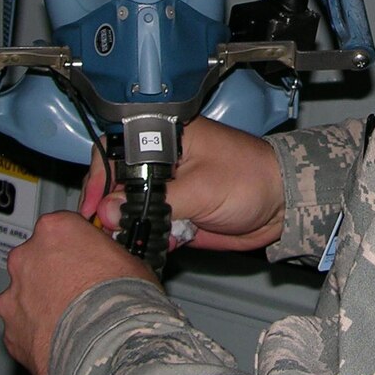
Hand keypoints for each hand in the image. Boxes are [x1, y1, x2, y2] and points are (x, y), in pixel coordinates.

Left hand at [0, 210, 155, 374]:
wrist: (107, 348)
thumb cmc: (121, 303)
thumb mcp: (130, 262)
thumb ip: (107, 256)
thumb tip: (110, 263)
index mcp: (55, 230)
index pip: (61, 228)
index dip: (75, 245)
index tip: (85, 258)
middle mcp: (26, 257)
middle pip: (36, 259)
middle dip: (52, 274)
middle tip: (79, 292)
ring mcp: (14, 294)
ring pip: (25, 294)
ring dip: (41, 304)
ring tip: (70, 322)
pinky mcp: (9, 329)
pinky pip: (22, 326)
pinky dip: (36, 332)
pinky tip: (60, 341)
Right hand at [81, 116, 285, 252]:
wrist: (282, 206)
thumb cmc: (253, 178)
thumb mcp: (202, 188)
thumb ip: (155, 201)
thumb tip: (109, 210)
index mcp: (166, 136)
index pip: (115, 149)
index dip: (97, 177)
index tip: (92, 204)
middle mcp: (162, 160)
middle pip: (116, 182)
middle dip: (113, 208)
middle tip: (112, 227)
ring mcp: (168, 187)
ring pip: (130, 208)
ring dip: (133, 225)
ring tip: (145, 235)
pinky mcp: (176, 211)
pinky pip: (151, 226)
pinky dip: (154, 236)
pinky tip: (170, 239)